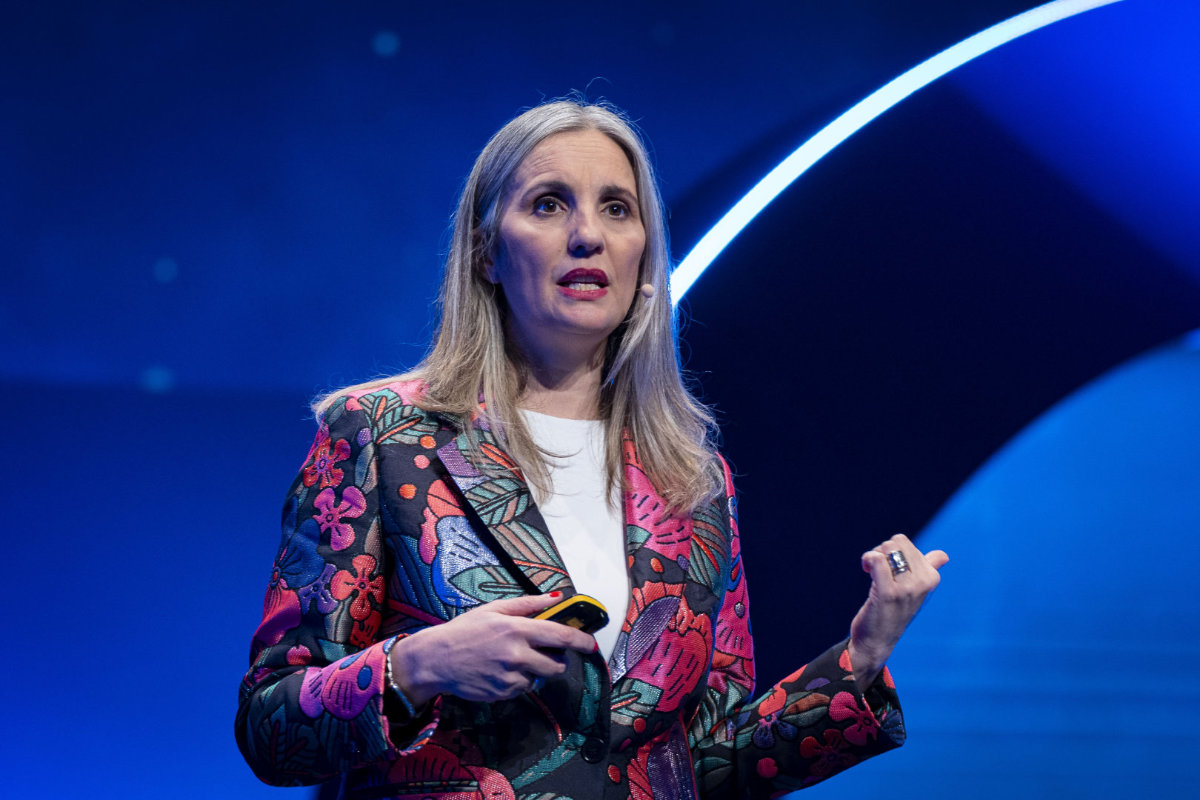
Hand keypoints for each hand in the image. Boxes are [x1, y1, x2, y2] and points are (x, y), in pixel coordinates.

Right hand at [388, 592, 597, 705]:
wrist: (436, 660)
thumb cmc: (465, 630)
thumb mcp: (494, 609)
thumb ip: (528, 605)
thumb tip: (557, 597)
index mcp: (517, 629)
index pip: (561, 637)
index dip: (582, 641)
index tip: (591, 644)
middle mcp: (516, 655)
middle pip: (557, 665)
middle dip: (557, 660)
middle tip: (544, 652)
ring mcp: (510, 677)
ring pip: (540, 679)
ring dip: (536, 671)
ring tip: (515, 659)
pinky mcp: (503, 694)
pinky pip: (523, 689)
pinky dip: (518, 681)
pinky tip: (500, 670)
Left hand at [847, 533, 947, 690]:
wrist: (877, 641)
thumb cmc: (893, 612)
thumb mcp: (915, 591)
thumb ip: (930, 570)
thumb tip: (943, 556)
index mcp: (931, 578)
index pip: (906, 543)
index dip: (891, 551)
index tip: (888, 568)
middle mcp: (923, 582)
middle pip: (896, 542)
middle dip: (882, 551)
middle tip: (878, 570)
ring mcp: (907, 588)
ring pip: (887, 548)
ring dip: (873, 556)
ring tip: (872, 572)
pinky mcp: (889, 593)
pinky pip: (877, 559)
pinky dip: (868, 559)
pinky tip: (866, 570)